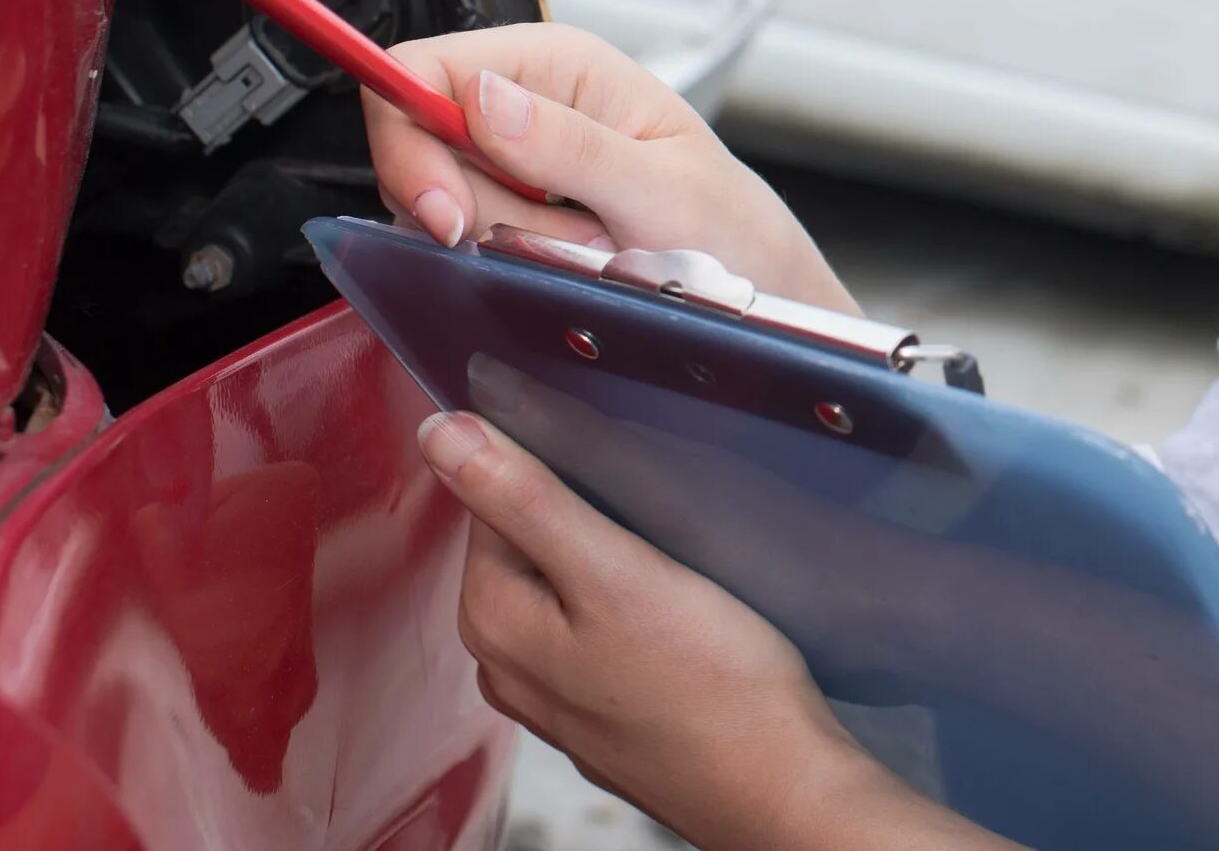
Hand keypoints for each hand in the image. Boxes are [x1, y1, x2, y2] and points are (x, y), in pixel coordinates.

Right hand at [365, 22, 854, 314]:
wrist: (761, 293)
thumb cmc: (733, 231)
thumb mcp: (664, 190)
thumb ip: (573, 147)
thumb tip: (483, 99)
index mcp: (562, 64)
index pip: (423, 69)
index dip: (410, 140)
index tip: (445, 214)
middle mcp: (528, 103)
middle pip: (417, 144)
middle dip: (468, 210)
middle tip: (550, 241)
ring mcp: (513, 163)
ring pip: (437, 203)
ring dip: (500, 245)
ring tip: (583, 248)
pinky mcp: (509, 217)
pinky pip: (464, 243)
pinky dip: (506, 267)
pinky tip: (565, 265)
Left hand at [420, 407, 1016, 850]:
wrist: (778, 784)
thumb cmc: (708, 681)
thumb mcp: (613, 567)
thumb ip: (524, 498)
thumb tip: (439, 434)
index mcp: (493, 621)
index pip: (488, 504)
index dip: (547, 469)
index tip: (610, 468)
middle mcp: (508, 668)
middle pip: (524, 549)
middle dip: (577, 517)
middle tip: (649, 511)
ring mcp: (557, 702)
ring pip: (563, 594)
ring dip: (605, 565)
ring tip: (668, 557)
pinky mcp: (607, 719)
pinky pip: (596, 637)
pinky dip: (626, 612)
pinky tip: (676, 613)